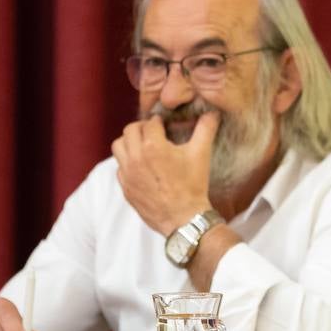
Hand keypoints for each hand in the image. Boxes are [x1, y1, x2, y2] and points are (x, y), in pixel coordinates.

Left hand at [111, 111, 219, 234]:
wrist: (184, 218)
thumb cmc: (193, 186)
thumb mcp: (201, 154)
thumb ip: (206, 129)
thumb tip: (212, 112)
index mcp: (153, 146)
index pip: (150, 123)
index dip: (159, 121)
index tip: (164, 125)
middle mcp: (136, 157)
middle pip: (130, 130)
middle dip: (141, 128)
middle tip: (152, 132)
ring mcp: (128, 174)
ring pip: (118, 146)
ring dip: (129, 142)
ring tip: (142, 146)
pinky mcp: (126, 188)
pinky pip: (119, 167)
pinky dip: (127, 162)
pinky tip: (141, 166)